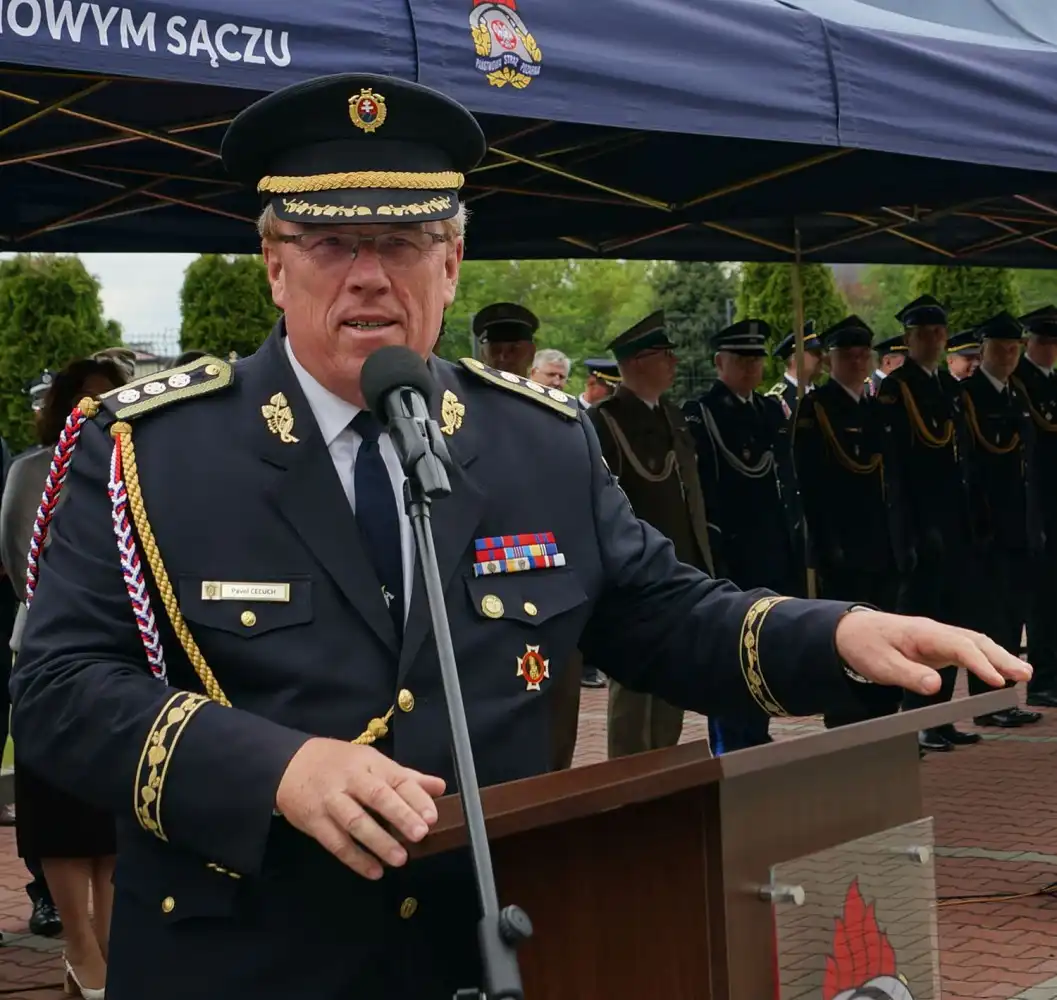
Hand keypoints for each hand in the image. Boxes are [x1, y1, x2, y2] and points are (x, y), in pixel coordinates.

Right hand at [275, 738, 445, 879]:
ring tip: (400, 859)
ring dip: (378, 841)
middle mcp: (350, 780)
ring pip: (355, 821)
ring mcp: (330, 800)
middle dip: (400, 815)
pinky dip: (355, 858)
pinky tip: (374, 871)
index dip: (415, 797)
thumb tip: (440, 787)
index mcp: (370, 763)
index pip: (396, 779)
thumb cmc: (339, 763)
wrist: (289, 764)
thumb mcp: (372, 762)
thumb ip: (406, 777)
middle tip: (420, 834)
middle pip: (376, 796)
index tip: (432, 816)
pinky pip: (335, 842)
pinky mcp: (313, 821)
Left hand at [835, 611, 1031, 696]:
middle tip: (1024, 675)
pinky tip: (1001, 670)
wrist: (850, 632)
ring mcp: (938, 638)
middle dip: (1001, 657)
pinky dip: (986, 659)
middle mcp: (935, 632)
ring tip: (1023, 675)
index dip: (980, 663)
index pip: (959, 645)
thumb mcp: (880, 664)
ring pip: (975, 644)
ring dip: (999, 658)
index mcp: (922, 633)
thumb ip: (908, 675)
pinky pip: (967, 650)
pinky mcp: (937, 646)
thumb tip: (936, 686)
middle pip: (974, 641)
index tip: (997, 679)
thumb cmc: (865, 646)